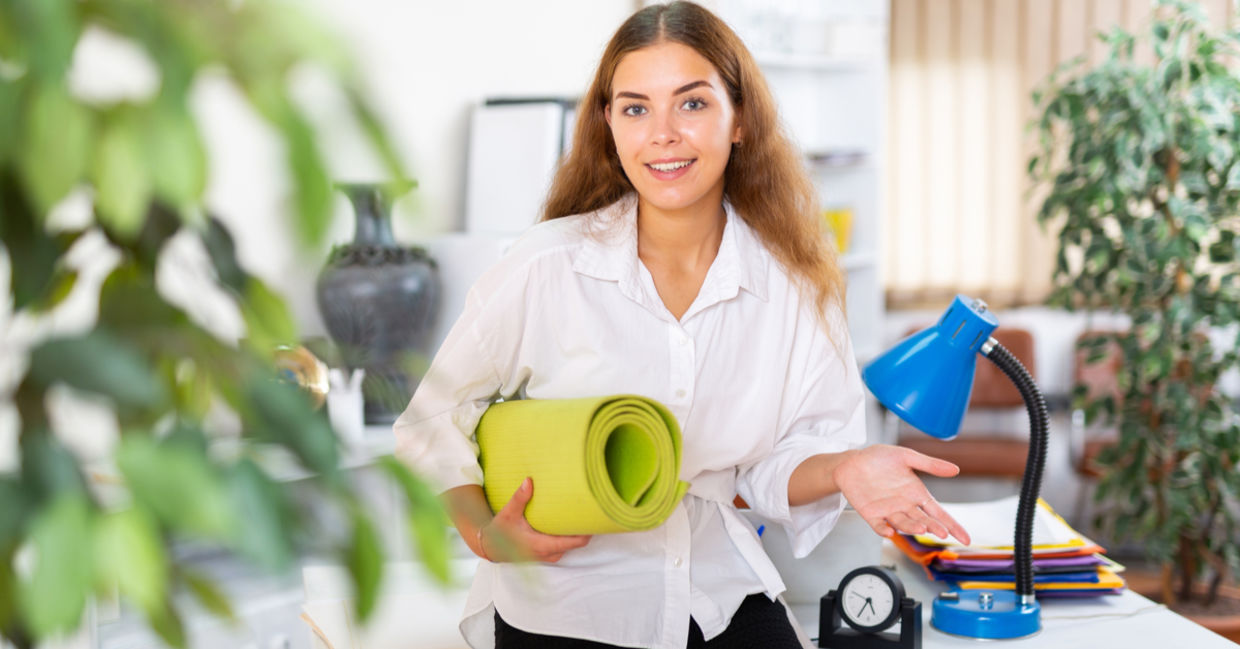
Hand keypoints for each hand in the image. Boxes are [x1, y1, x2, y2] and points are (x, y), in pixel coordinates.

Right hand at [479, 477, 591, 562]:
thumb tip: (529, 481)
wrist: (492, 547)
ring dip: (576, 533)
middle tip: (590, 510)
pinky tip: (567, 523)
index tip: (594, 517)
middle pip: (578, 543)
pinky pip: (564, 547)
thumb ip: (520, 498)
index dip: (588, 531)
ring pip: (571, 545)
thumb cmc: (500, 532)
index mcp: (542, 545)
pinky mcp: (547, 555)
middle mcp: (549, 553)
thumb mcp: (508, 513)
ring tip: (580, 514)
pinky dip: (568, 537)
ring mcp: (549, 556)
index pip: (576, 542)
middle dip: (584, 529)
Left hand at [833, 445, 970, 544]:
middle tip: (942, 532)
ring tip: (922, 528)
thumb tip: (955, 469)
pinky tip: (889, 531)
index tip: (965, 538)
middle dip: (933, 527)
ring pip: (903, 524)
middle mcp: (905, 505)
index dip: (952, 525)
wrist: (851, 461)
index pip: (938, 513)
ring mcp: (888, 511)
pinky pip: (878, 525)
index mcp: (916, 493)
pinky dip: (883, 529)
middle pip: (923, 520)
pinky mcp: (871, 514)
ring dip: (912, 527)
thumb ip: (929, 464)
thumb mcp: (905, 456)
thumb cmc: (878, 458)